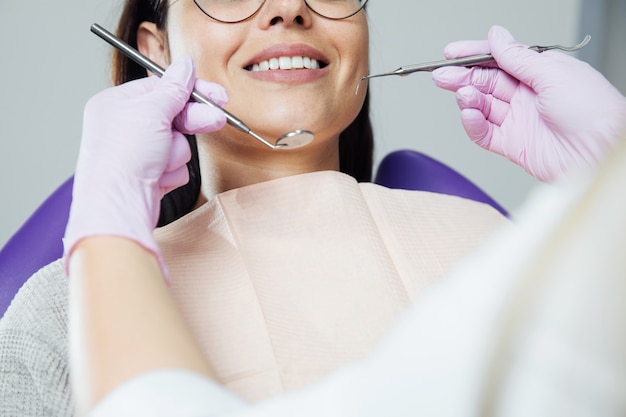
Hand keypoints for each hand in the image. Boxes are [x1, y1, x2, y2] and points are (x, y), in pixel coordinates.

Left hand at [64, 56, 227, 273]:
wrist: (119, 207)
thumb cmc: (123, 158)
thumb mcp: (152, 111)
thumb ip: (174, 88)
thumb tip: (186, 65)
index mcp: (117, 104)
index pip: (162, 88)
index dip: (191, 92)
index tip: (217, 96)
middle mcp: (125, 127)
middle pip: (173, 116)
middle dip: (192, 122)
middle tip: (217, 119)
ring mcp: (138, 154)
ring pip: (178, 144)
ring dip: (176, 153)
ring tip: (161, 162)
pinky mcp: (150, 176)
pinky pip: (176, 167)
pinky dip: (172, 173)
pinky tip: (157, 178)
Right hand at [432, 25, 625, 181]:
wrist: (601, 152)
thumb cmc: (592, 110)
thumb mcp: (552, 73)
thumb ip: (518, 58)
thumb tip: (497, 36)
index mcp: (539, 73)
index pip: (499, 59)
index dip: (474, 55)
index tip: (452, 53)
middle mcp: (527, 95)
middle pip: (486, 82)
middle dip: (462, 77)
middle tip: (442, 75)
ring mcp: (518, 121)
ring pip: (482, 107)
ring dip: (468, 99)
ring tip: (463, 96)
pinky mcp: (512, 145)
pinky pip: (484, 133)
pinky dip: (472, 124)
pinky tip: (469, 115)